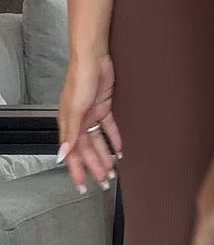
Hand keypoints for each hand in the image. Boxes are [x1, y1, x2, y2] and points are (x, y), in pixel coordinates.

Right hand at [57, 55, 120, 194]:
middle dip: (95, 167)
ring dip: (104, 156)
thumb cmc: (80, 79)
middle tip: (104, 182)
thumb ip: (70, 133)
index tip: (83, 186)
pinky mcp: (104, 106)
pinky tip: (119, 150)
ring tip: (112, 170)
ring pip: (98, 142)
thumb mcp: (75, 109)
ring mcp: (91, 114)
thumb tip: (62, 155)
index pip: (72, 154)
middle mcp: (79, 121)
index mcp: (68, 124)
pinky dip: (114, 139)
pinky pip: (109, 128)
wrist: (93, 58)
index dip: (77, 171)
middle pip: (87, 150)